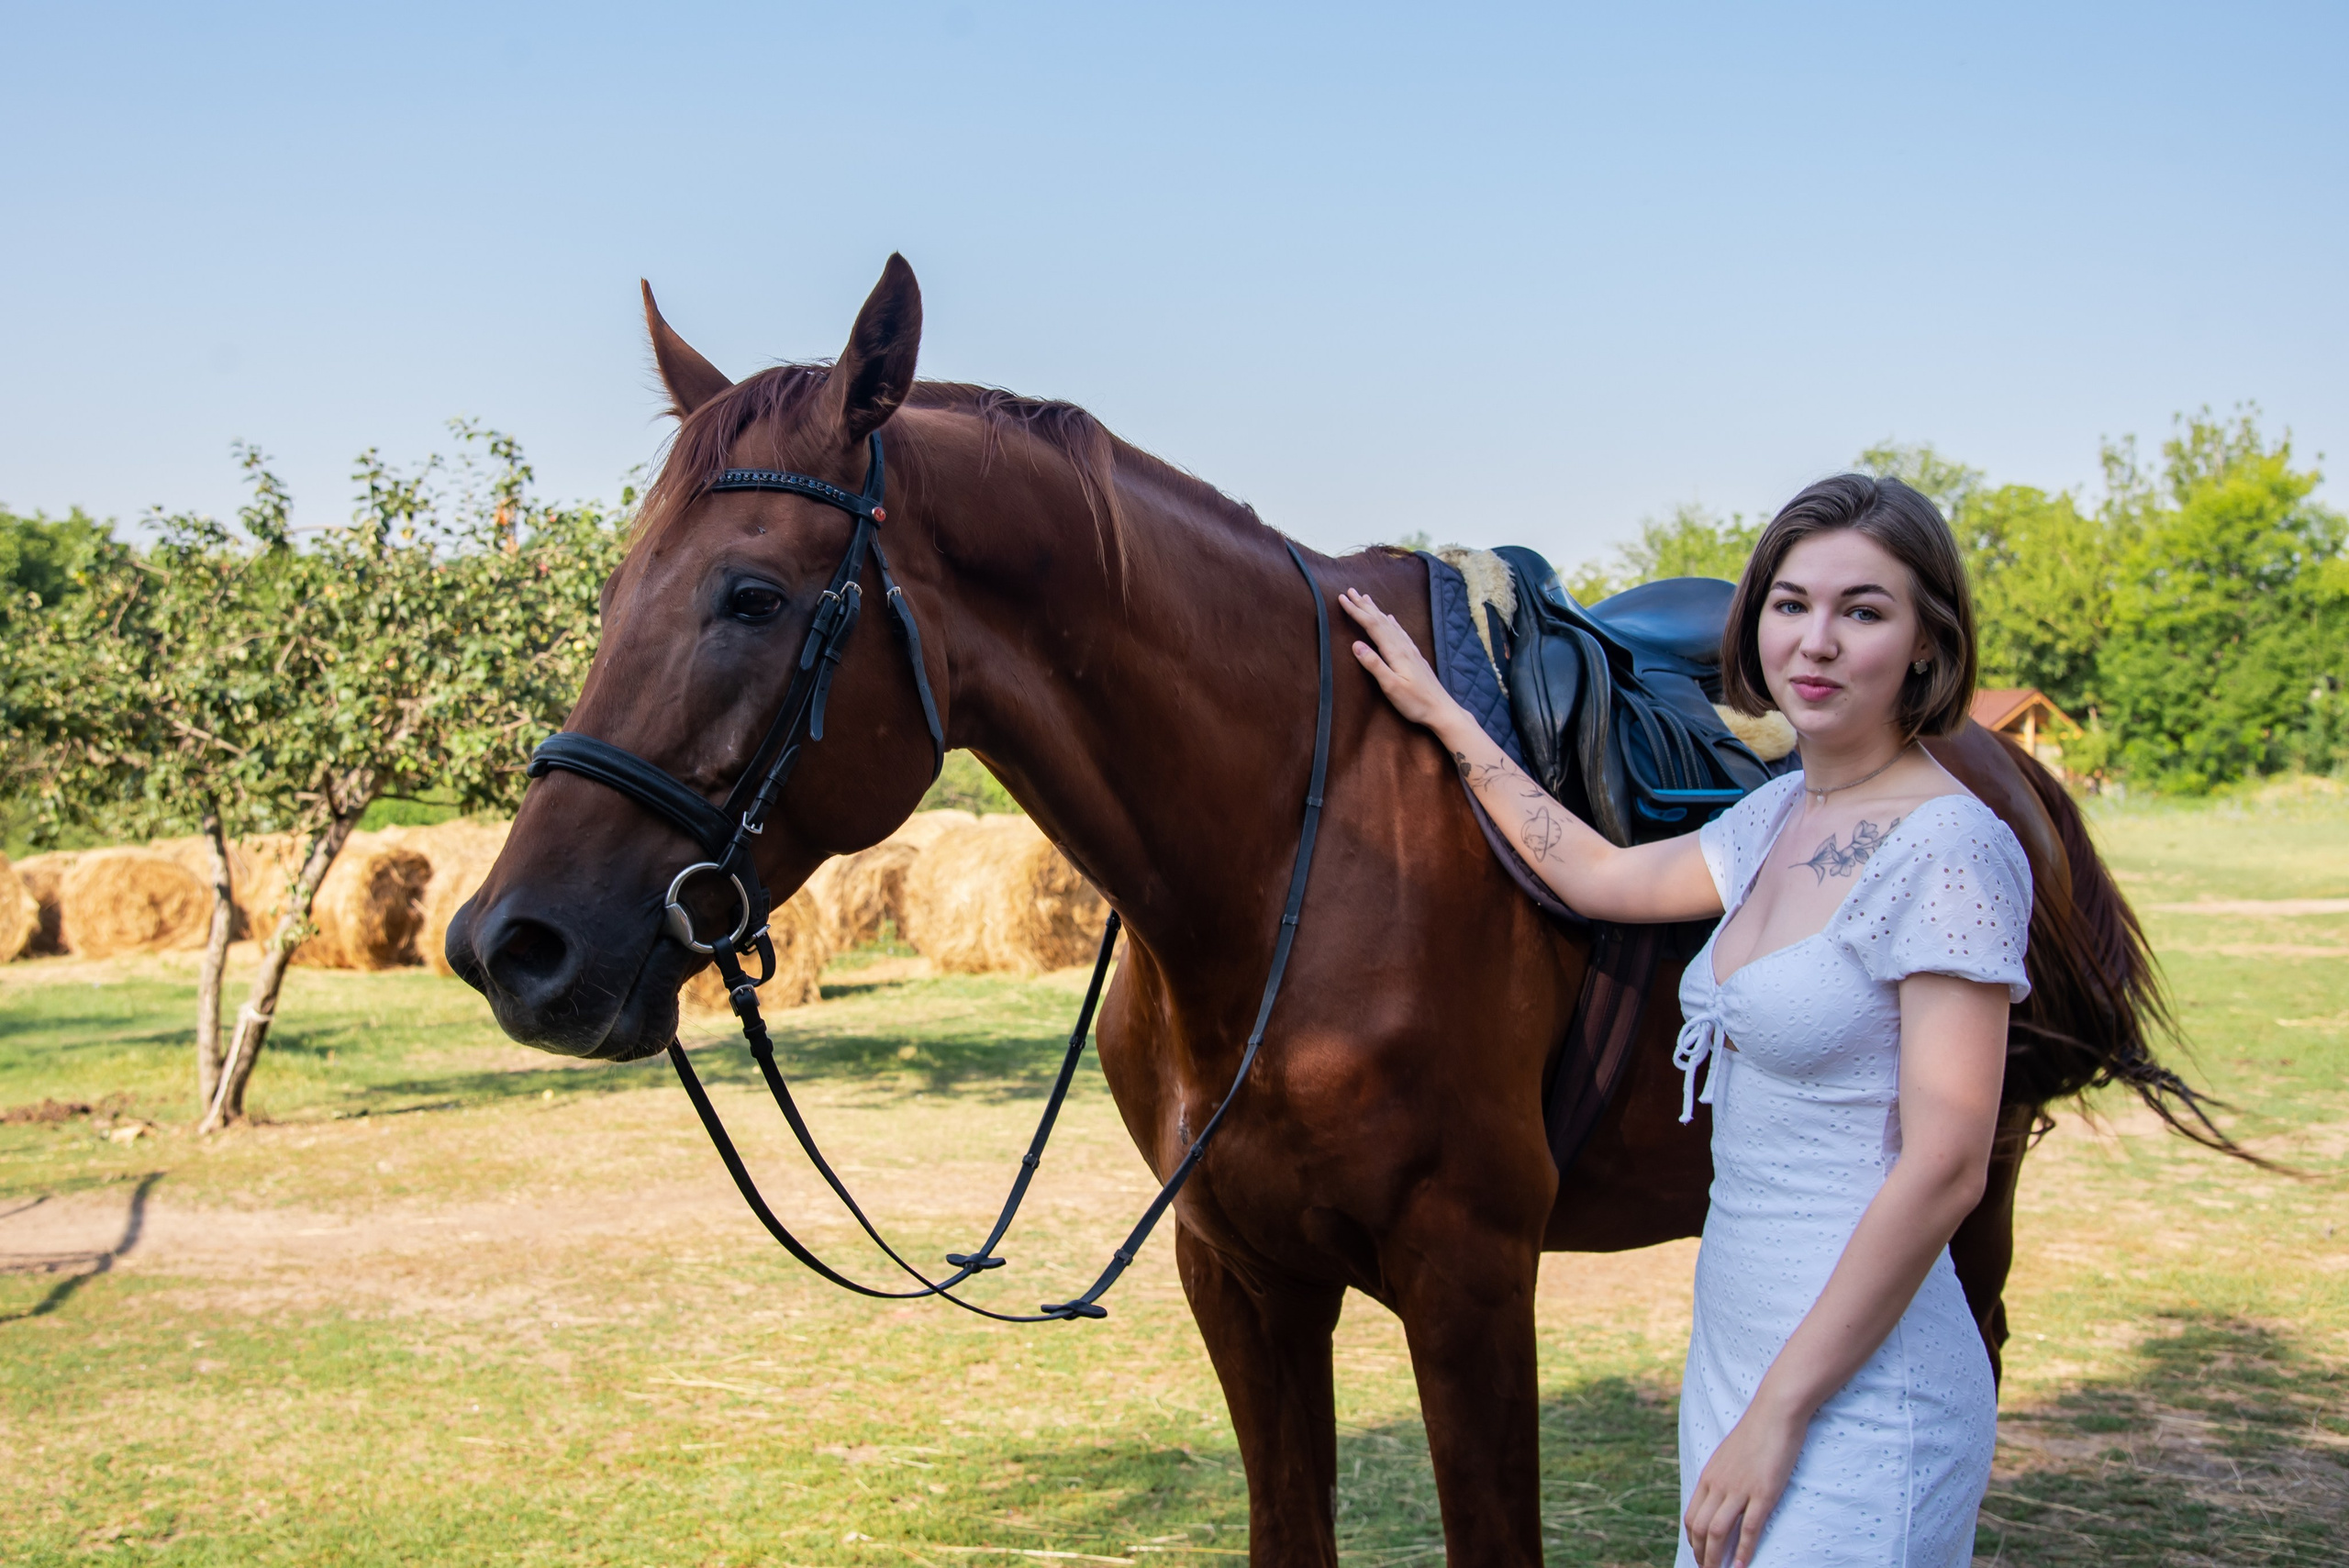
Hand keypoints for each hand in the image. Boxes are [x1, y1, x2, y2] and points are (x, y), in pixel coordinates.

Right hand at [1339, 589, 1461, 730]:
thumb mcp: (1391, 687)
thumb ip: (1374, 665)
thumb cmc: (1416, 702)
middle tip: (1350, 591)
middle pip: (1381, 620)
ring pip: (1390, 624)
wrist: (1442, 710)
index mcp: (1395, 652)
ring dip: (1376, 610)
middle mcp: (1403, 646)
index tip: (1342, 599)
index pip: (1372, 626)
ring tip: (1366, 598)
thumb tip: (1356, 644)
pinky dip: (1392, 622)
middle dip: (1364, 605)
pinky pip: (1400, 631)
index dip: (1356, 611)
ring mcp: (1410, 650)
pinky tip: (1391, 618)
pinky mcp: (1415, 656)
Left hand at [1684, 1403, 1805, 1567]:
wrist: (1775, 1411)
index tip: (1699, 1555)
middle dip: (1701, 1555)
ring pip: (1718, 1532)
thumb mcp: (1729, 1455)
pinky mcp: (1763, 1492)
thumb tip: (1721, 1494)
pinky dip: (1742, 1552)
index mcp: (1709, 1476)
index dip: (1693, 1541)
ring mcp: (1740, 1489)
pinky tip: (1741, 1566)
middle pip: (1700, 1528)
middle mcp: (1719, 1484)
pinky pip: (1748, 1528)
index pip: (1692, 1516)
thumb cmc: (1757, 1432)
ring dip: (1715, 1559)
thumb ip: (1723, 1476)